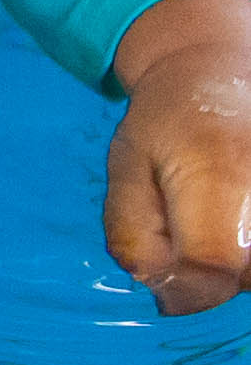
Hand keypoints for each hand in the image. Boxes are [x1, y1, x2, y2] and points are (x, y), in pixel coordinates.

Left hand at [108, 0, 250, 311]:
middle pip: (245, 275)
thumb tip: (163, 291)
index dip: (185, 286)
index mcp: (217, 168)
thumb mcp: (127, 170)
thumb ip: (133, 233)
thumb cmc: (165, 123)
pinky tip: (238, 218)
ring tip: (222, 213)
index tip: (165, 275)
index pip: (212, 261)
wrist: (221, 73)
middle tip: (193, 220)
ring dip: (239, 264)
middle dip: (210, 271)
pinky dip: (250, 248)